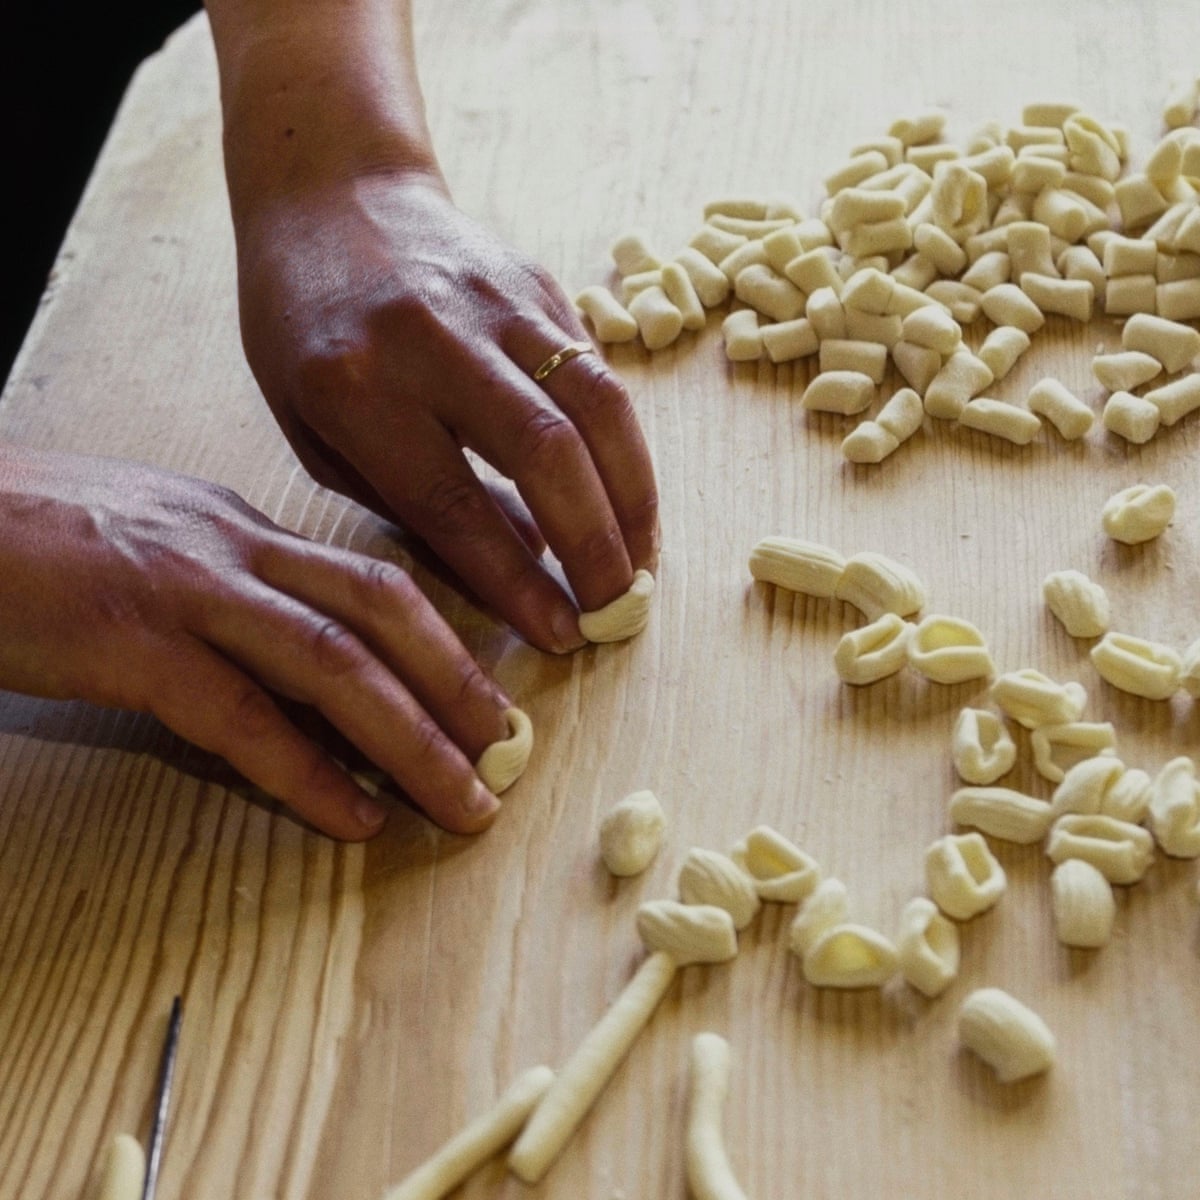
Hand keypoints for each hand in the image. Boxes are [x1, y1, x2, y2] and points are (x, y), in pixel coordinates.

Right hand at [0, 444, 512, 838]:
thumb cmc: (34, 537)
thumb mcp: (157, 546)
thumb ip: (235, 592)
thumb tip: (304, 663)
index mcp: (244, 528)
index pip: (374, 579)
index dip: (448, 640)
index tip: (494, 694)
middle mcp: (232, 549)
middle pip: (381, 612)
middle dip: (458, 685)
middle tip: (513, 750)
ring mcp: (184, 593)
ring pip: (333, 663)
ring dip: (412, 738)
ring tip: (464, 798)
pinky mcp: (127, 645)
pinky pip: (240, 718)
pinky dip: (308, 774)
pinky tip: (353, 819)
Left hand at [231, 170, 659, 652]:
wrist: (331, 195)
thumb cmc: (305, 332)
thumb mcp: (318, 431)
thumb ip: (411, 503)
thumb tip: (526, 566)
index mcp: (353, 385)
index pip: (451, 503)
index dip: (515, 579)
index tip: (561, 634)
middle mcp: (431, 336)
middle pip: (543, 453)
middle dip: (593, 546)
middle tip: (618, 611)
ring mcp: (496, 301)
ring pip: (594, 408)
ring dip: (632, 499)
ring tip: (642, 564)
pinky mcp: (541, 284)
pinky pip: (600, 377)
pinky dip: (627, 450)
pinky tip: (631, 501)